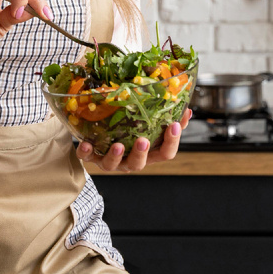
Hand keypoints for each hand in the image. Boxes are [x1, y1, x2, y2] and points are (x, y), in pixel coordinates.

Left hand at [76, 108, 192, 171]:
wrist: (98, 130)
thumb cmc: (129, 127)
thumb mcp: (149, 123)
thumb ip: (166, 116)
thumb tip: (186, 109)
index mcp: (148, 152)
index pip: (166, 153)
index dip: (172, 141)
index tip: (174, 125)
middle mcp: (130, 159)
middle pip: (139, 164)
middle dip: (141, 153)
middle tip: (143, 141)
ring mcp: (110, 160)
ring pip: (114, 165)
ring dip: (116, 156)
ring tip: (117, 146)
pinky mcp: (91, 156)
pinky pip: (87, 157)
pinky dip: (86, 151)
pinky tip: (86, 143)